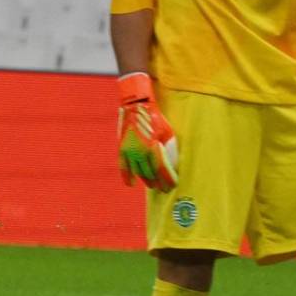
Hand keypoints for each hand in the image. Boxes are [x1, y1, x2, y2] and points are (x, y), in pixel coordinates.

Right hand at [117, 72, 178, 191]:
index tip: (172, 186)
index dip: (168, 180)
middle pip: (151, 174)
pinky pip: (123, 167)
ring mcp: (130, 151)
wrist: (136, 106)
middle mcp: (140, 152)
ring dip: (147, 181)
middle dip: (159, 183)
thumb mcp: (167, 132)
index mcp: (153, 148)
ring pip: (139, 172)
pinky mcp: (122, 149)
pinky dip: (127, 177)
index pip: (162, 170)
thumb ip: (169, 149)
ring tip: (153, 186)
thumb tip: (173, 165)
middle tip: (164, 189)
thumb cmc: (155, 118)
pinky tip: (132, 184)